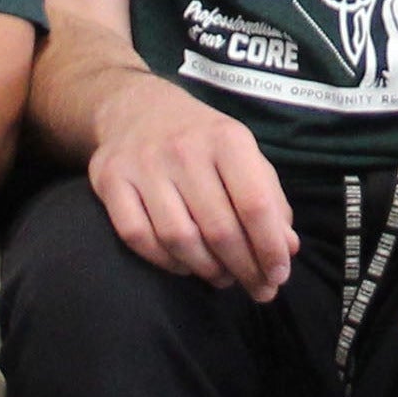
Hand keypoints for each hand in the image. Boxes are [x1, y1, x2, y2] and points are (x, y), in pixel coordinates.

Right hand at [92, 75, 297, 299]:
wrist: (136, 107)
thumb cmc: (202, 141)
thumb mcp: (244, 156)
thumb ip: (269, 200)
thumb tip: (287, 249)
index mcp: (227, 139)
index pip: (255, 204)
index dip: (270, 248)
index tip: (278, 276)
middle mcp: (184, 149)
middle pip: (219, 229)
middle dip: (243, 269)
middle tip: (256, 289)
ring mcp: (143, 164)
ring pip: (179, 239)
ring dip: (206, 270)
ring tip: (223, 277)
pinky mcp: (110, 180)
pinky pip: (138, 237)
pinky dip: (165, 261)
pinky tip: (184, 264)